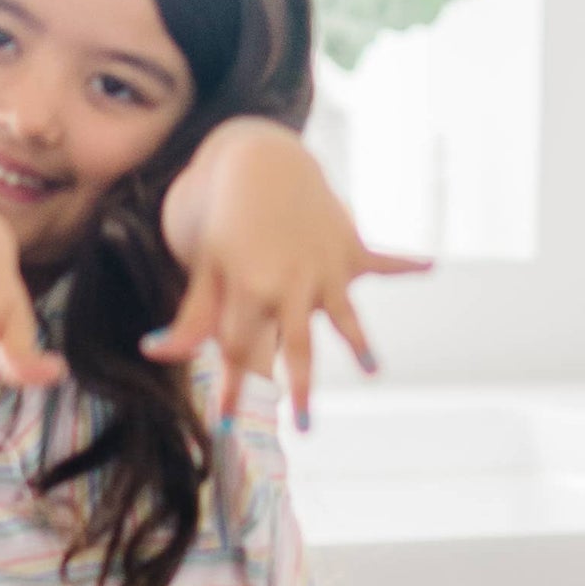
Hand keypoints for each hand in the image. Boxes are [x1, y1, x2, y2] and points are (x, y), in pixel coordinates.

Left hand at [146, 119, 432, 426]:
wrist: (256, 156)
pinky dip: (407, 262)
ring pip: (346, 317)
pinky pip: (382, 259)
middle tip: (304, 429)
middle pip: (298, 347)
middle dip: (300, 390)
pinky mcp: (348, 247)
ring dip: (360, 344)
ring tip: (374, 369)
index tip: (226, 427)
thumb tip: (153, 352)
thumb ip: (191, 316)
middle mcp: (292, 284)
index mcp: (251, 289)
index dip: (230, 388)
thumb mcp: (203, 264)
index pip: (239, 349)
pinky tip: (431, 265)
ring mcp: (325, 267)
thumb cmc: (222, 214)